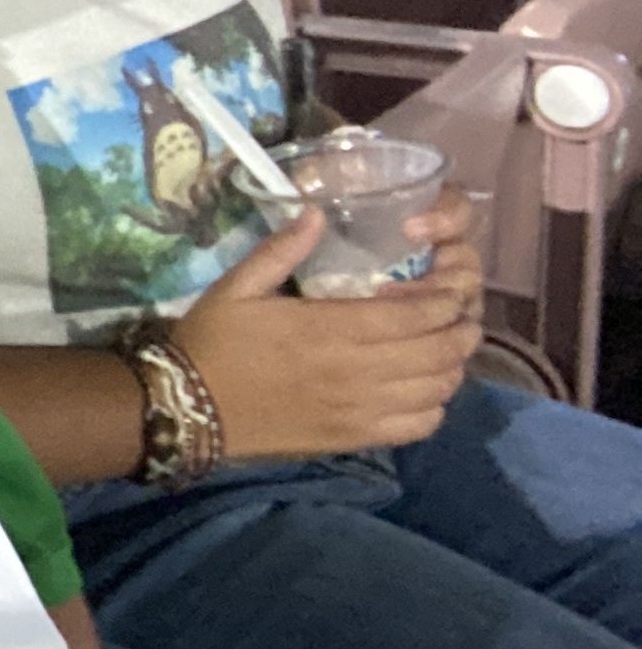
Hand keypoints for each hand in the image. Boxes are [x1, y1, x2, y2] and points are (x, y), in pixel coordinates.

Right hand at [169, 192, 480, 460]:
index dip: (445, 300)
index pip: (417, 313)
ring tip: (445, 348)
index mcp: (331, 328)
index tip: (447, 286)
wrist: (187, 409)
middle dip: (461, 328)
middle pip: (441, 351)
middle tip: (458, 314)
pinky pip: (421, 425)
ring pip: (439, 389)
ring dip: (453, 366)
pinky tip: (421, 389)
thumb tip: (318, 210)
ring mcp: (361, 410)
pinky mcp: (356, 438)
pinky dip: (435, 405)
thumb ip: (281, 249)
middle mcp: (357, 371)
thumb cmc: (212, 342)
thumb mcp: (236, 286)